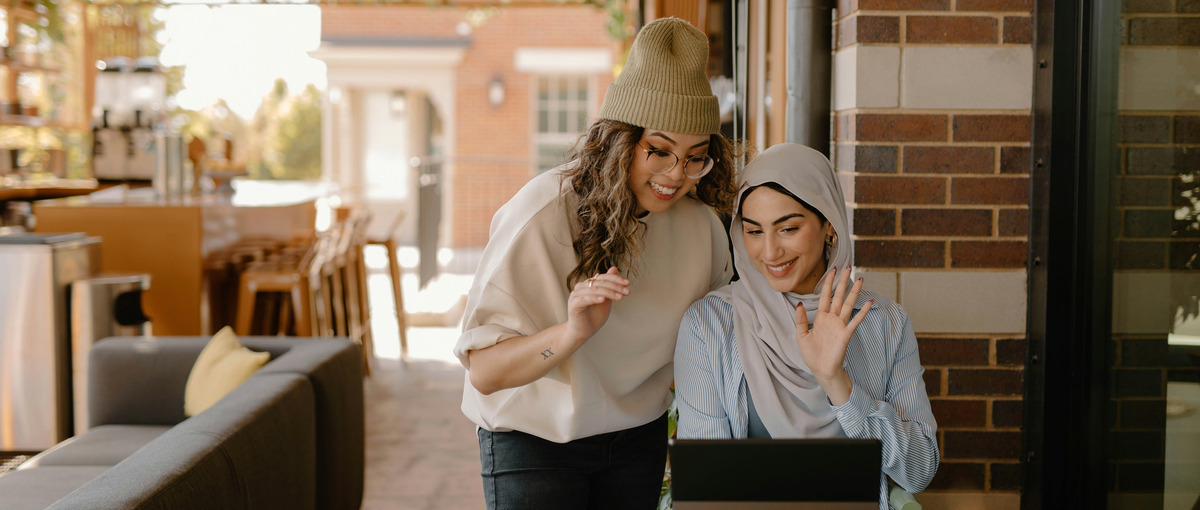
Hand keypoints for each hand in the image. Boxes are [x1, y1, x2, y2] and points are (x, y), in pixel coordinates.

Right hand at [564, 267, 629, 344]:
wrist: (583, 332)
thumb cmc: (593, 316)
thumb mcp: (605, 299)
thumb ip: (609, 286)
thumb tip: (614, 268)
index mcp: (588, 284)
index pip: (603, 277)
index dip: (616, 279)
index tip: (628, 283)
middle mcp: (581, 287)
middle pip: (600, 283)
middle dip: (615, 287)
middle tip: (627, 292)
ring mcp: (576, 295)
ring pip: (594, 290)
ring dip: (608, 293)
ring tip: (620, 297)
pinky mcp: (573, 305)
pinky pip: (584, 299)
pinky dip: (594, 298)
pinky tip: (603, 300)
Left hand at [794, 266, 872, 383]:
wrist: (821, 370)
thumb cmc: (812, 355)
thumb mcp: (801, 335)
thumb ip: (800, 319)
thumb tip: (799, 304)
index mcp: (821, 318)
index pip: (825, 296)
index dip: (828, 283)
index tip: (832, 270)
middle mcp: (832, 319)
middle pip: (838, 296)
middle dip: (843, 282)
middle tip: (848, 267)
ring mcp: (840, 325)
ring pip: (848, 304)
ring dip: (854, 292)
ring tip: (861, 279)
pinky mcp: (846, 334)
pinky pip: (855, 321)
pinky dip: (863, 312)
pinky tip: (869, 303)